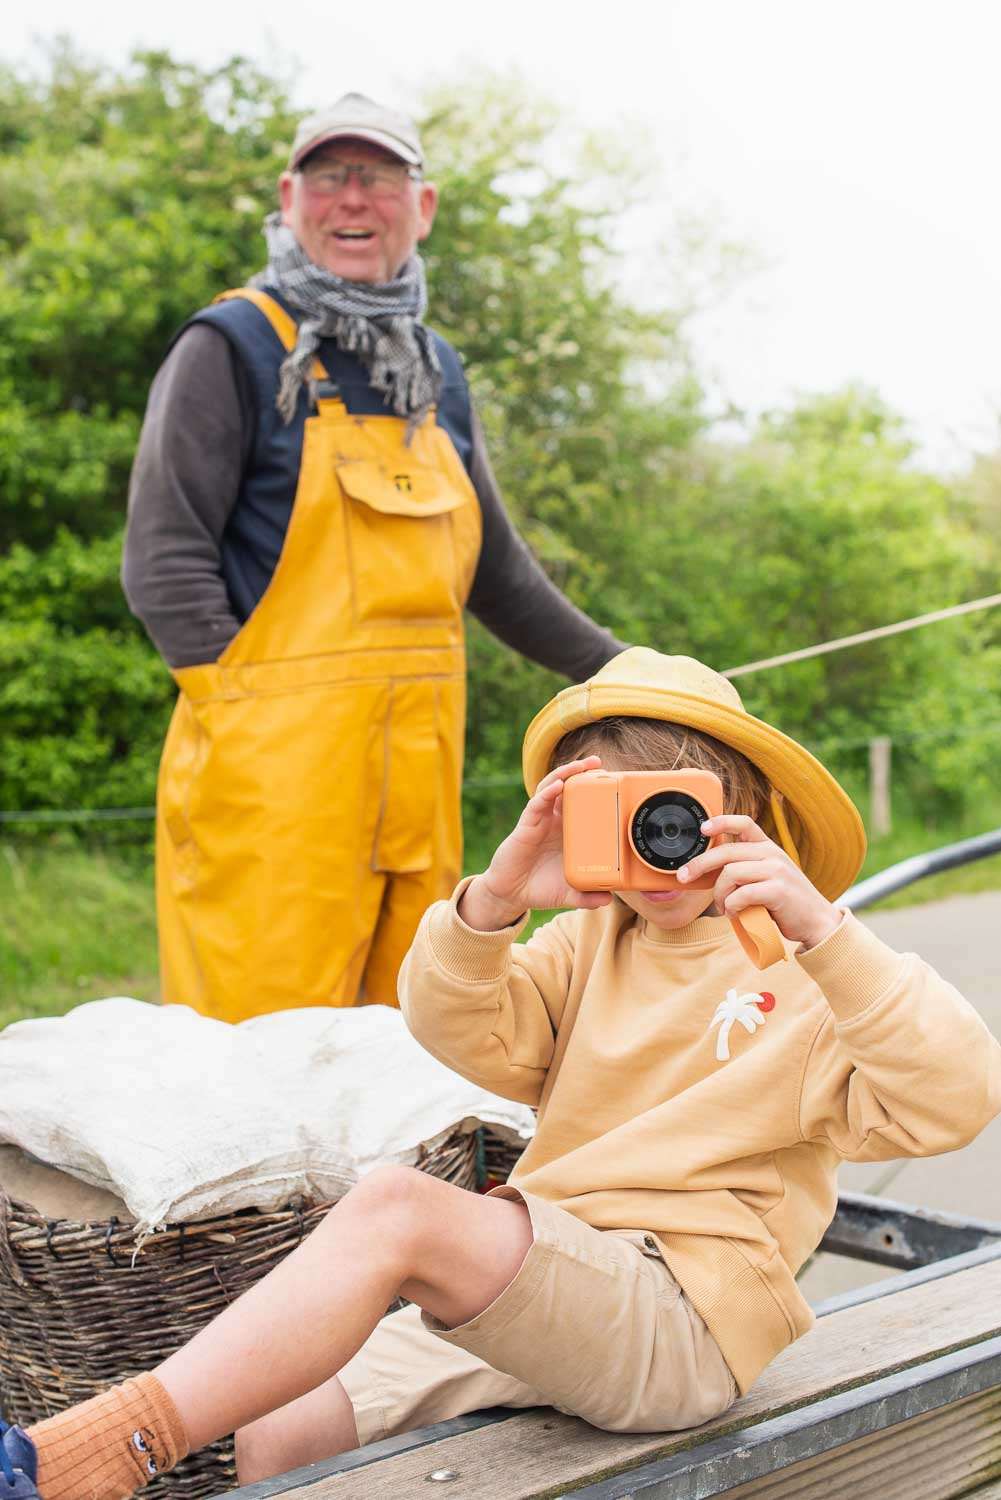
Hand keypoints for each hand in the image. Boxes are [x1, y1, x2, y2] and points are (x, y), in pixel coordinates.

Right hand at [459, 757, 613, 930]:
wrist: (511, 895)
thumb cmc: (540, 888)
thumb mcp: (569, 893)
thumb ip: (588, 895)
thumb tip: (609, 899)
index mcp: (568, 832)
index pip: (582, 804)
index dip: (595, 791)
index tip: (614, 782)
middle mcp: (554, 821)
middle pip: (568, 788)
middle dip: (582, 772)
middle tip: (599, 763)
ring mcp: (540, 820)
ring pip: (551, 787)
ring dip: (565, 773)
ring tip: (580, 765)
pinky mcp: (526, 825)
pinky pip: (537, 803)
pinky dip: (547, 792)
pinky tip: (557, 785)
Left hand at [676, 815, 841, 950]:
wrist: (817, 922)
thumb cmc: (785, 902)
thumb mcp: (768, 876)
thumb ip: (746, 868)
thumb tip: (708, 869)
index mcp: (769, 848)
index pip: (744, 823)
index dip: (721, 822)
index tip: (702, 828)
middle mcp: (772, 854)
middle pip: (726, 852)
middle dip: (699, 864)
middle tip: (684, 876)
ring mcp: (777, 871)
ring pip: (730, 874)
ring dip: (719, 894)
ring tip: (723, 907)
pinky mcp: (778, 891)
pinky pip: (741, 894)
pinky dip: (732, 907)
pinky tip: (735, 914)